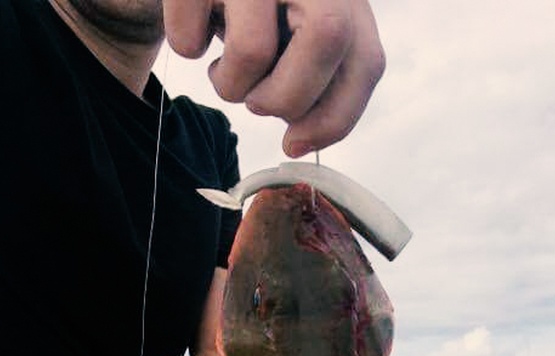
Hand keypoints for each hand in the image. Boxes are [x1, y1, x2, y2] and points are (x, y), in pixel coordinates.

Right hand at [163, 0, 385, 157]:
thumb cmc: (252, 13)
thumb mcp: (294, 38)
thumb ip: (315, 80)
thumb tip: (301, 138)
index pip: (367, 61)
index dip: (337, 116)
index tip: (297, 143)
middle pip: (328, 39)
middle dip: (287, 98)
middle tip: (257, 100)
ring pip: (254, 49)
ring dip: (230, 84)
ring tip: (223, 66)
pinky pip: (192, 37)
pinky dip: (187, 44)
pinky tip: (195, 25)